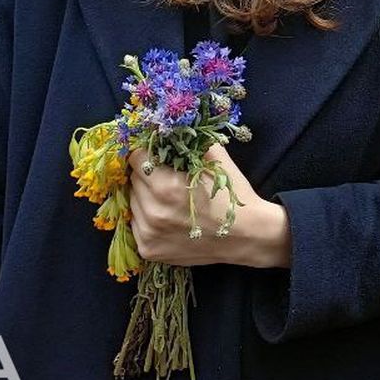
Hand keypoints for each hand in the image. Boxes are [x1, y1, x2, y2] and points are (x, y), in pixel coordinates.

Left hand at [127, 143, 289, 268]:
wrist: (247, 236)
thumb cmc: (232, 195)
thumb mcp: (216, 160)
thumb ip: (190, 142)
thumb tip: (169, 129)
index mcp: (166, 187)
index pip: (136, 159)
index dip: (148, 153)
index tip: (158, 155)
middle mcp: (152, 212)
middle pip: (133, 180)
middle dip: (147, 174)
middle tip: (166, 177)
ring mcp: (148, 234)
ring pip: (133, 203)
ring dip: (145, 197)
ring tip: (168, 199)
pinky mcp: (148, 251)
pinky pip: (136, 224)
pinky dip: (147, 218)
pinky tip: (167, 217)